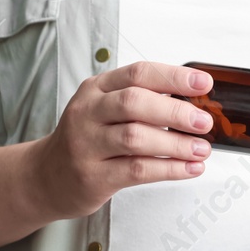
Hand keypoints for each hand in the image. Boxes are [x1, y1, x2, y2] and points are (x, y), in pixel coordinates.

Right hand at [31, 62, 215, 219]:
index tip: (203, 83)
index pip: (138, 73)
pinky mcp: (92, 176)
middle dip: (175, 112)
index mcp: (96, 89)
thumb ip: (140, 101)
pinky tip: (189, 168)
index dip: (173, 77)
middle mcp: (87, 112)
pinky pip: (136, 170)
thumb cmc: (86, 140)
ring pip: (136, 138)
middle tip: (203, 122)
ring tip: (201, 149)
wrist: (46, 176)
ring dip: (176, 144)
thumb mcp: (104, 109)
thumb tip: (192, 101)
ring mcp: (86, 145)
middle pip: (135, 103)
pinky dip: (169, 169)